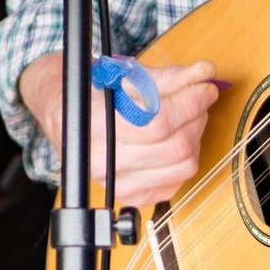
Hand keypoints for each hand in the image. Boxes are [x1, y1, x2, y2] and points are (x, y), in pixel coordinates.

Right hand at [19, 53, 224, 207]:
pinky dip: (183, 158)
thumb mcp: (127, 75)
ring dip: (195, 137)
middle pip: (176, 146)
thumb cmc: (95, 92)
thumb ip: (169, 76)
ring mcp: (117, 183)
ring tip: (186, 117)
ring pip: (183, 166)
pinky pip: (177, 182)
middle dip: (196, 116)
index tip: (205, 87)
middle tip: (198, 98)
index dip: (190, 103)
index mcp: (96, 126)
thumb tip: (205, 73)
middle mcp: (103, 161)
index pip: (160, 122)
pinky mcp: (132, 196)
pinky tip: (172, 140)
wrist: (64, 115)